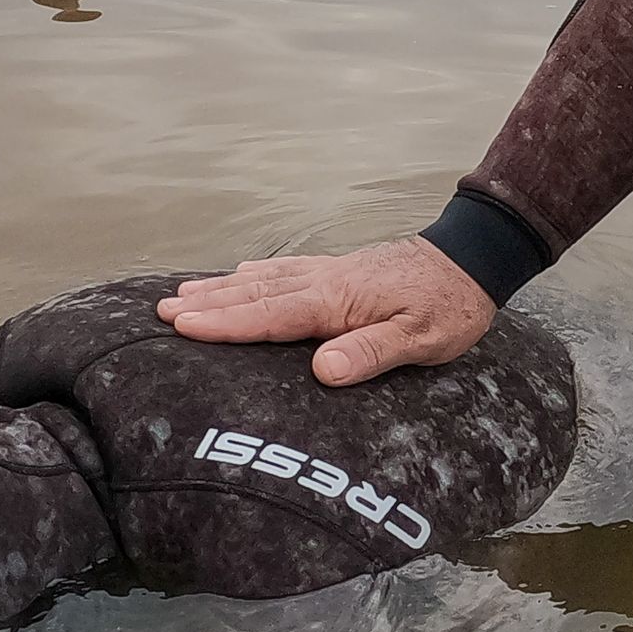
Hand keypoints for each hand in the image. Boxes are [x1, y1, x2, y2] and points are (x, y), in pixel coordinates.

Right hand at [157, 239, 495, 386]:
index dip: (225, 323)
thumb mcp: (421, 339)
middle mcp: (325, 282)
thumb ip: (371, 353)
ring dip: (221, 289)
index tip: (181, 325)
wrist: (473, 261)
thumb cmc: (449, 306)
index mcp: (337, 301)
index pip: (270, 315)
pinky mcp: (340, 272)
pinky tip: (239, 277)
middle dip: (207, 304)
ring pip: (264, 280)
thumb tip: (322, 370)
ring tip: (181, 294)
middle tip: (159, 310)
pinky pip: (283, 272)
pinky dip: (254, 276)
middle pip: (255, 294)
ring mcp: (330, 273)